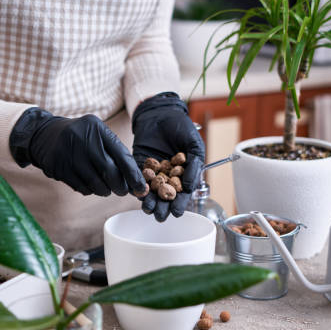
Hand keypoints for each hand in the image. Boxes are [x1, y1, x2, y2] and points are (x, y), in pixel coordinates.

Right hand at [10, 108, 146, 195]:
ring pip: (96, 183)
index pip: (122, 156)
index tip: (142, 189)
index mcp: (97, 128)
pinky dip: (90, 190)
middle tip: (122, 191)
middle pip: (110, 172)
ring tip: (106, 188)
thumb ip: (115, 152)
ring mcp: (69, 154)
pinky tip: (90, 184)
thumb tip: (136, 180)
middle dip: (120, 186)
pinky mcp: (59, 168)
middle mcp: (83, 139)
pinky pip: (82, 188)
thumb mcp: (97, 134)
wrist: (44, 135)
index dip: (134, 175)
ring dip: (105, 190)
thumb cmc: (80, 137)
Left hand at [132, 92, 204, 220]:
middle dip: (163, 207)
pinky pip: (137, 179)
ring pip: (150, 191)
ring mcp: (153, 172)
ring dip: (149, 202)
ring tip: (148, 209)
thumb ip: (194, 164)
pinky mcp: (139, 166)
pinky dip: (136, 187)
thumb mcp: (194, 144)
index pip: (182, 193)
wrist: (160, 113)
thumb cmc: (180, 127)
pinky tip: (137, 195)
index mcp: (183, 174)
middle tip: (160, 216)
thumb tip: (189, 187)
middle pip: (165, 196)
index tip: (177, 213)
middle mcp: (168, 176)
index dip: (180, 204)